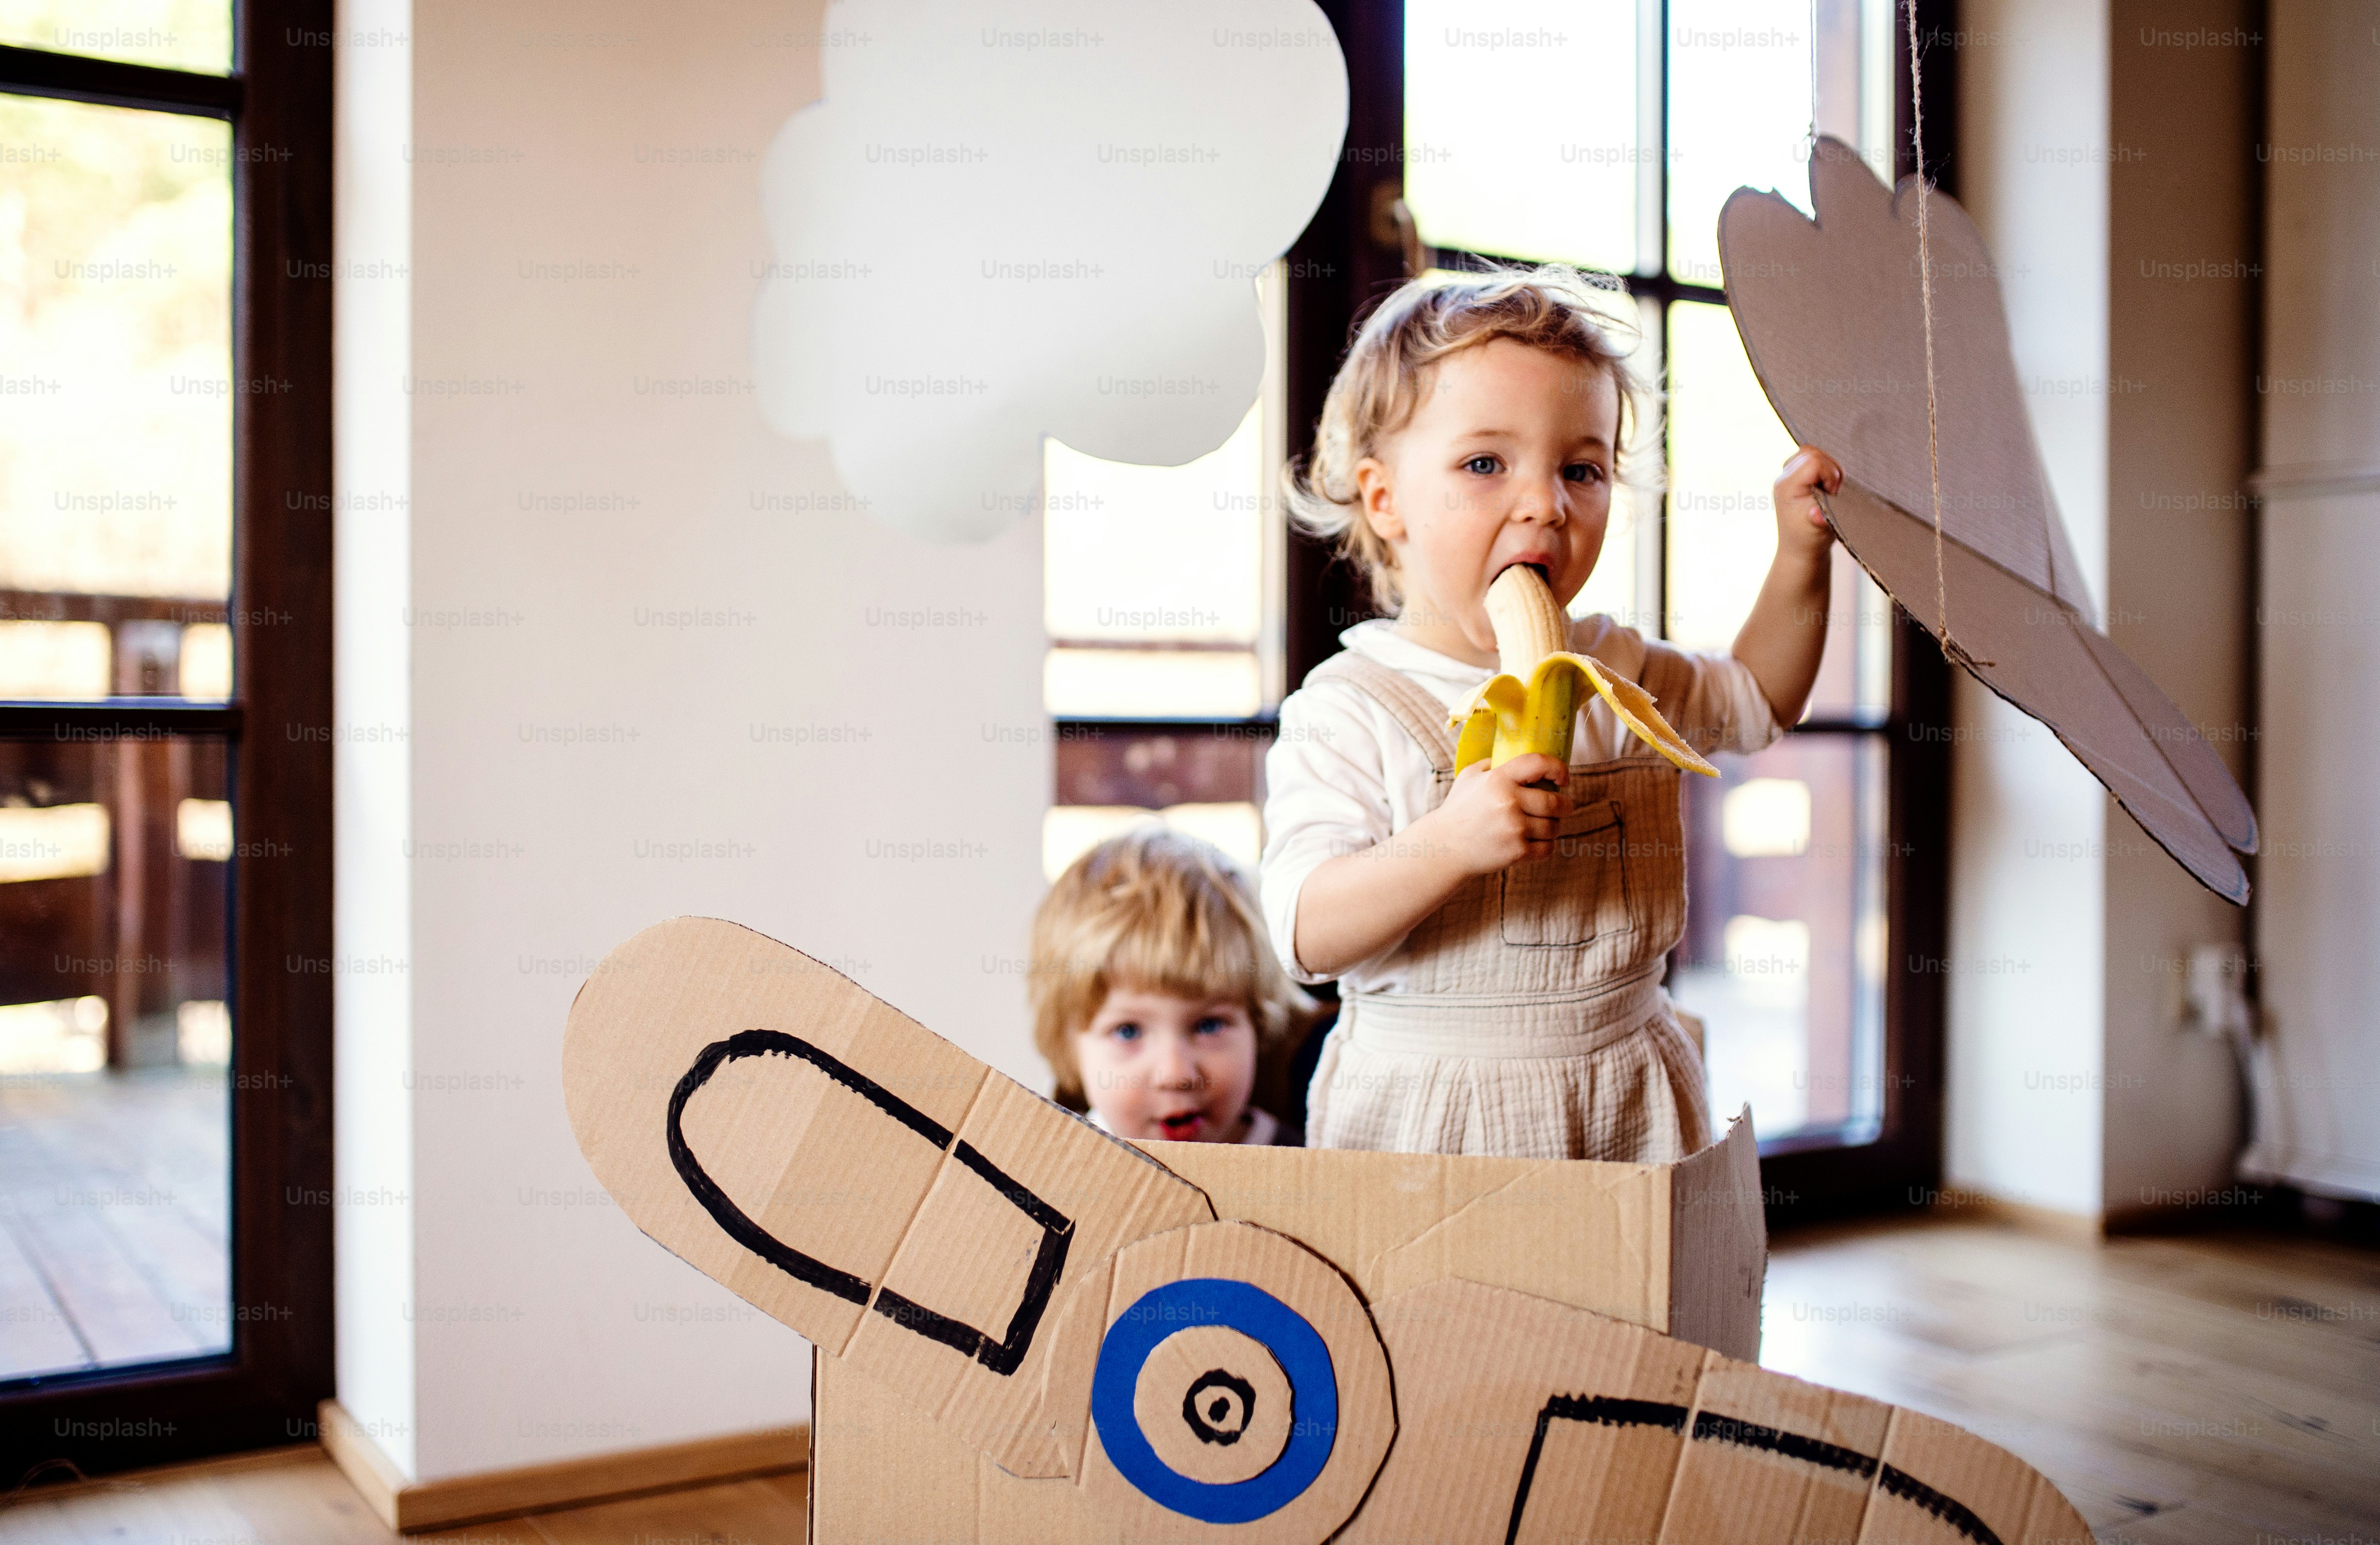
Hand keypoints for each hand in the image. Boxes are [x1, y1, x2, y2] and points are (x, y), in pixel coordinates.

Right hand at [1414, 753, 1569, 875]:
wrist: (1443, 847)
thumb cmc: (1458, 810)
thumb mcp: (1469, 777)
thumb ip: (1492, 764)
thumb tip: (1518, 761)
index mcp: (1498, 778)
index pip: (1539, 763)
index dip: (1558, 768)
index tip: (1563, 779)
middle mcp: (1508, 801)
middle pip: (1555, 802)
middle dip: (1565, 806)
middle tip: (1563, 807)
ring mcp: (1514, 828)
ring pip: (1554, 827)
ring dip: (1552, 827)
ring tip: (1542, 826)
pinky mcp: (1517, 851)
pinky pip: (1548, 848)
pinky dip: (1545, 846)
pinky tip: (1535, 842)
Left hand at [1772, 446, 1842, 558]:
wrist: (1800, 549)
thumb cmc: (1810, 539)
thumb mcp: (1819, 529)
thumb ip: (1820, 518)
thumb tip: (1817, 515)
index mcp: (1787, 486)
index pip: (1814, 461)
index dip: (1829, 475)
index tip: (1830, 494)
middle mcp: (1783, 477)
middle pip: (1813, 452)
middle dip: (1829, 470)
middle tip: (1829, 493)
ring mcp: (1787, 474)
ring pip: (1813, 452)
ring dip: (1827, 469)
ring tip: (1826, 491)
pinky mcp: (1794, 475)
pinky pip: (1812, 458)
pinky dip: (1823, 470)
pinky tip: (1822, 488)